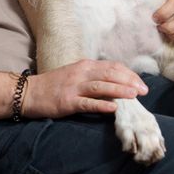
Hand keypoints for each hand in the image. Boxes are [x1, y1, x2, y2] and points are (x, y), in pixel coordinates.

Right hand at [21, 59, 147, 118]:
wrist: (29, 92)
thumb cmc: (54, 85)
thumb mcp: (75, 75)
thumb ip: (93, 77)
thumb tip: (115, 84)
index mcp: (84, 65)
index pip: (112, 66)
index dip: (129, 74)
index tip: (141, 83)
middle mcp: (81, 73)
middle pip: (110, 74)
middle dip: (129, 81)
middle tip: (144, 90)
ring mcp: (74, 87)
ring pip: (101, 86)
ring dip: (119, 90)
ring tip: (134, 95)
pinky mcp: (67, 101)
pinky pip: (87, 103)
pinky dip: (101, 104)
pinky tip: (113, 108)